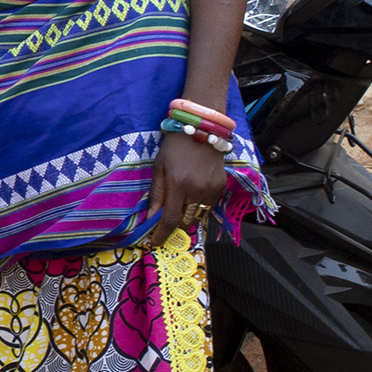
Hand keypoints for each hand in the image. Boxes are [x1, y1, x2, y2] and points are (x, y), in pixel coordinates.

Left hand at [147, 131, 225, 246]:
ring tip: (181, 202)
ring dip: (187, 215)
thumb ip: (156, 194)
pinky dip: (199, 205)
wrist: (201, 129)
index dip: (161, 234)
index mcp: (178, 185)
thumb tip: (150, 217)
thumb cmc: (174, 147)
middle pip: (185, 221)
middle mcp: (196, 190)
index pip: (169, 220)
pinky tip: (194, 191)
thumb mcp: (159, 168)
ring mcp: (211, 189)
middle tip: (167, 216)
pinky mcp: (221, 186)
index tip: (154, 242)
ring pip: (198, 216)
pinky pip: (209, 205)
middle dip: (174, 223)